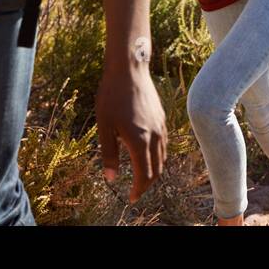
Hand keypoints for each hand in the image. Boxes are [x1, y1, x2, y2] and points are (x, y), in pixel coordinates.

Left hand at [96, 61, 166, 203]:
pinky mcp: (162, 117)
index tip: (131, 199)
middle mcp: (154, 136)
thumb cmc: (111, 96)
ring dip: (154, 170)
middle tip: (136, 192)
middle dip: (147, 184)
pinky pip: (164, 143)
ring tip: (142, 176)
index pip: (144, 174)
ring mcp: (160, 126)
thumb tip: (111, 178)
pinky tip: (149, 154)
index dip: (139, 190)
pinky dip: (158, 155)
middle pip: (156, 169)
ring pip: (162, 156)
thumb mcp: (104, 126)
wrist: (129, 69)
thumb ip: (108, 154)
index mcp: (139, 140)